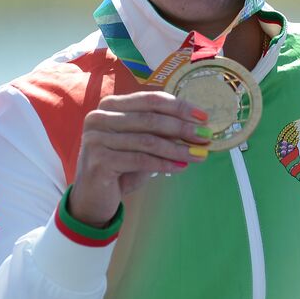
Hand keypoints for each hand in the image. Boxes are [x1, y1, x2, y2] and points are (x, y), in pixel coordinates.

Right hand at [68, 91, 211, 226]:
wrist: (93, 198)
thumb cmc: (121, 168)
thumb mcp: (141, 145)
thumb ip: (160, 132)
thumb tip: (196, 127)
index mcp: (110, 105)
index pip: (150, 100)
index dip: (179, 107)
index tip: (203, 117)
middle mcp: (99, 117)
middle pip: (150, 119)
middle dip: (182, 128)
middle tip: (205, 137)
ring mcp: (95, 138)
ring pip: (147, 141)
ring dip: (177, 148)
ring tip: (198, 155)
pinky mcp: (98, 160)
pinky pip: (139, 160)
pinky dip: (164, 163)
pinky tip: (181, 167)